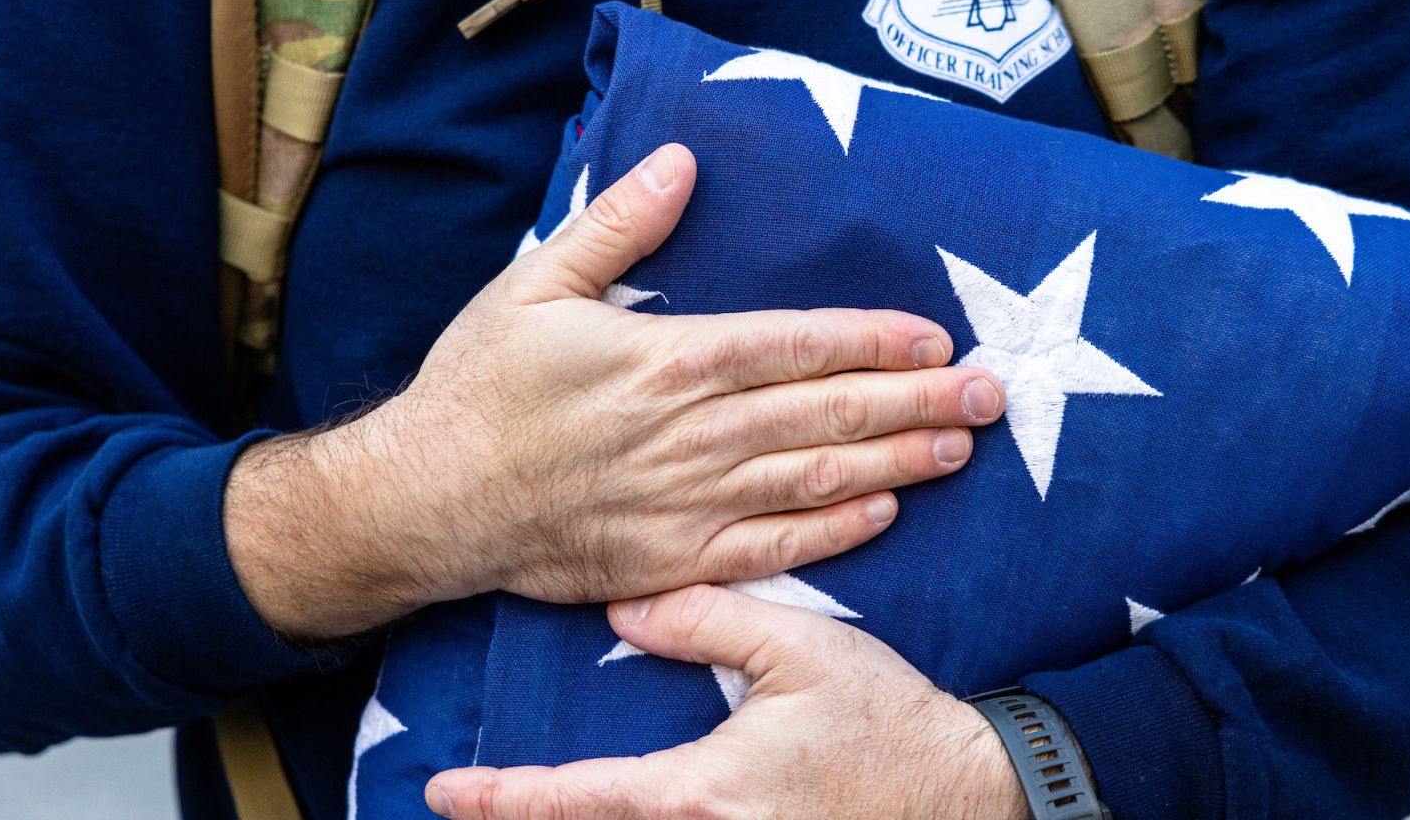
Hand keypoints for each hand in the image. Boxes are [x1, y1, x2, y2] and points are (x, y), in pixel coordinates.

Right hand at [224, 144, 1005, 640]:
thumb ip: (618, 222)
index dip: (873, 341)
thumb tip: (683, 160)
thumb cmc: (480, 386)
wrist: (426, 499)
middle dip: (915, 402)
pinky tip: (886, 514)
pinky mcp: (672, 558)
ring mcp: (685, 502)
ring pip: (814, 481)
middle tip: (990, 395)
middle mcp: (690, 433)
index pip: (796, 345)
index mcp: (665, 358)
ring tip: (960, 448)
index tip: (935, 337)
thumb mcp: (535, 283)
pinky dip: (834, 534)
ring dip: (895, 462)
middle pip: (825, 413)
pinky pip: (771, 549)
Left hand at [425, 584, 1032, 819]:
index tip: (442, 793)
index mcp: (698, 791)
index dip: (501, 796)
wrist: (967, 793)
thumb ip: (705, 622)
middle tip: (467, 806)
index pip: (575, 798)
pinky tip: (635, 815)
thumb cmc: (886, 719)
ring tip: (533, 808)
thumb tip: (623, 609)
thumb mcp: (799, 648)